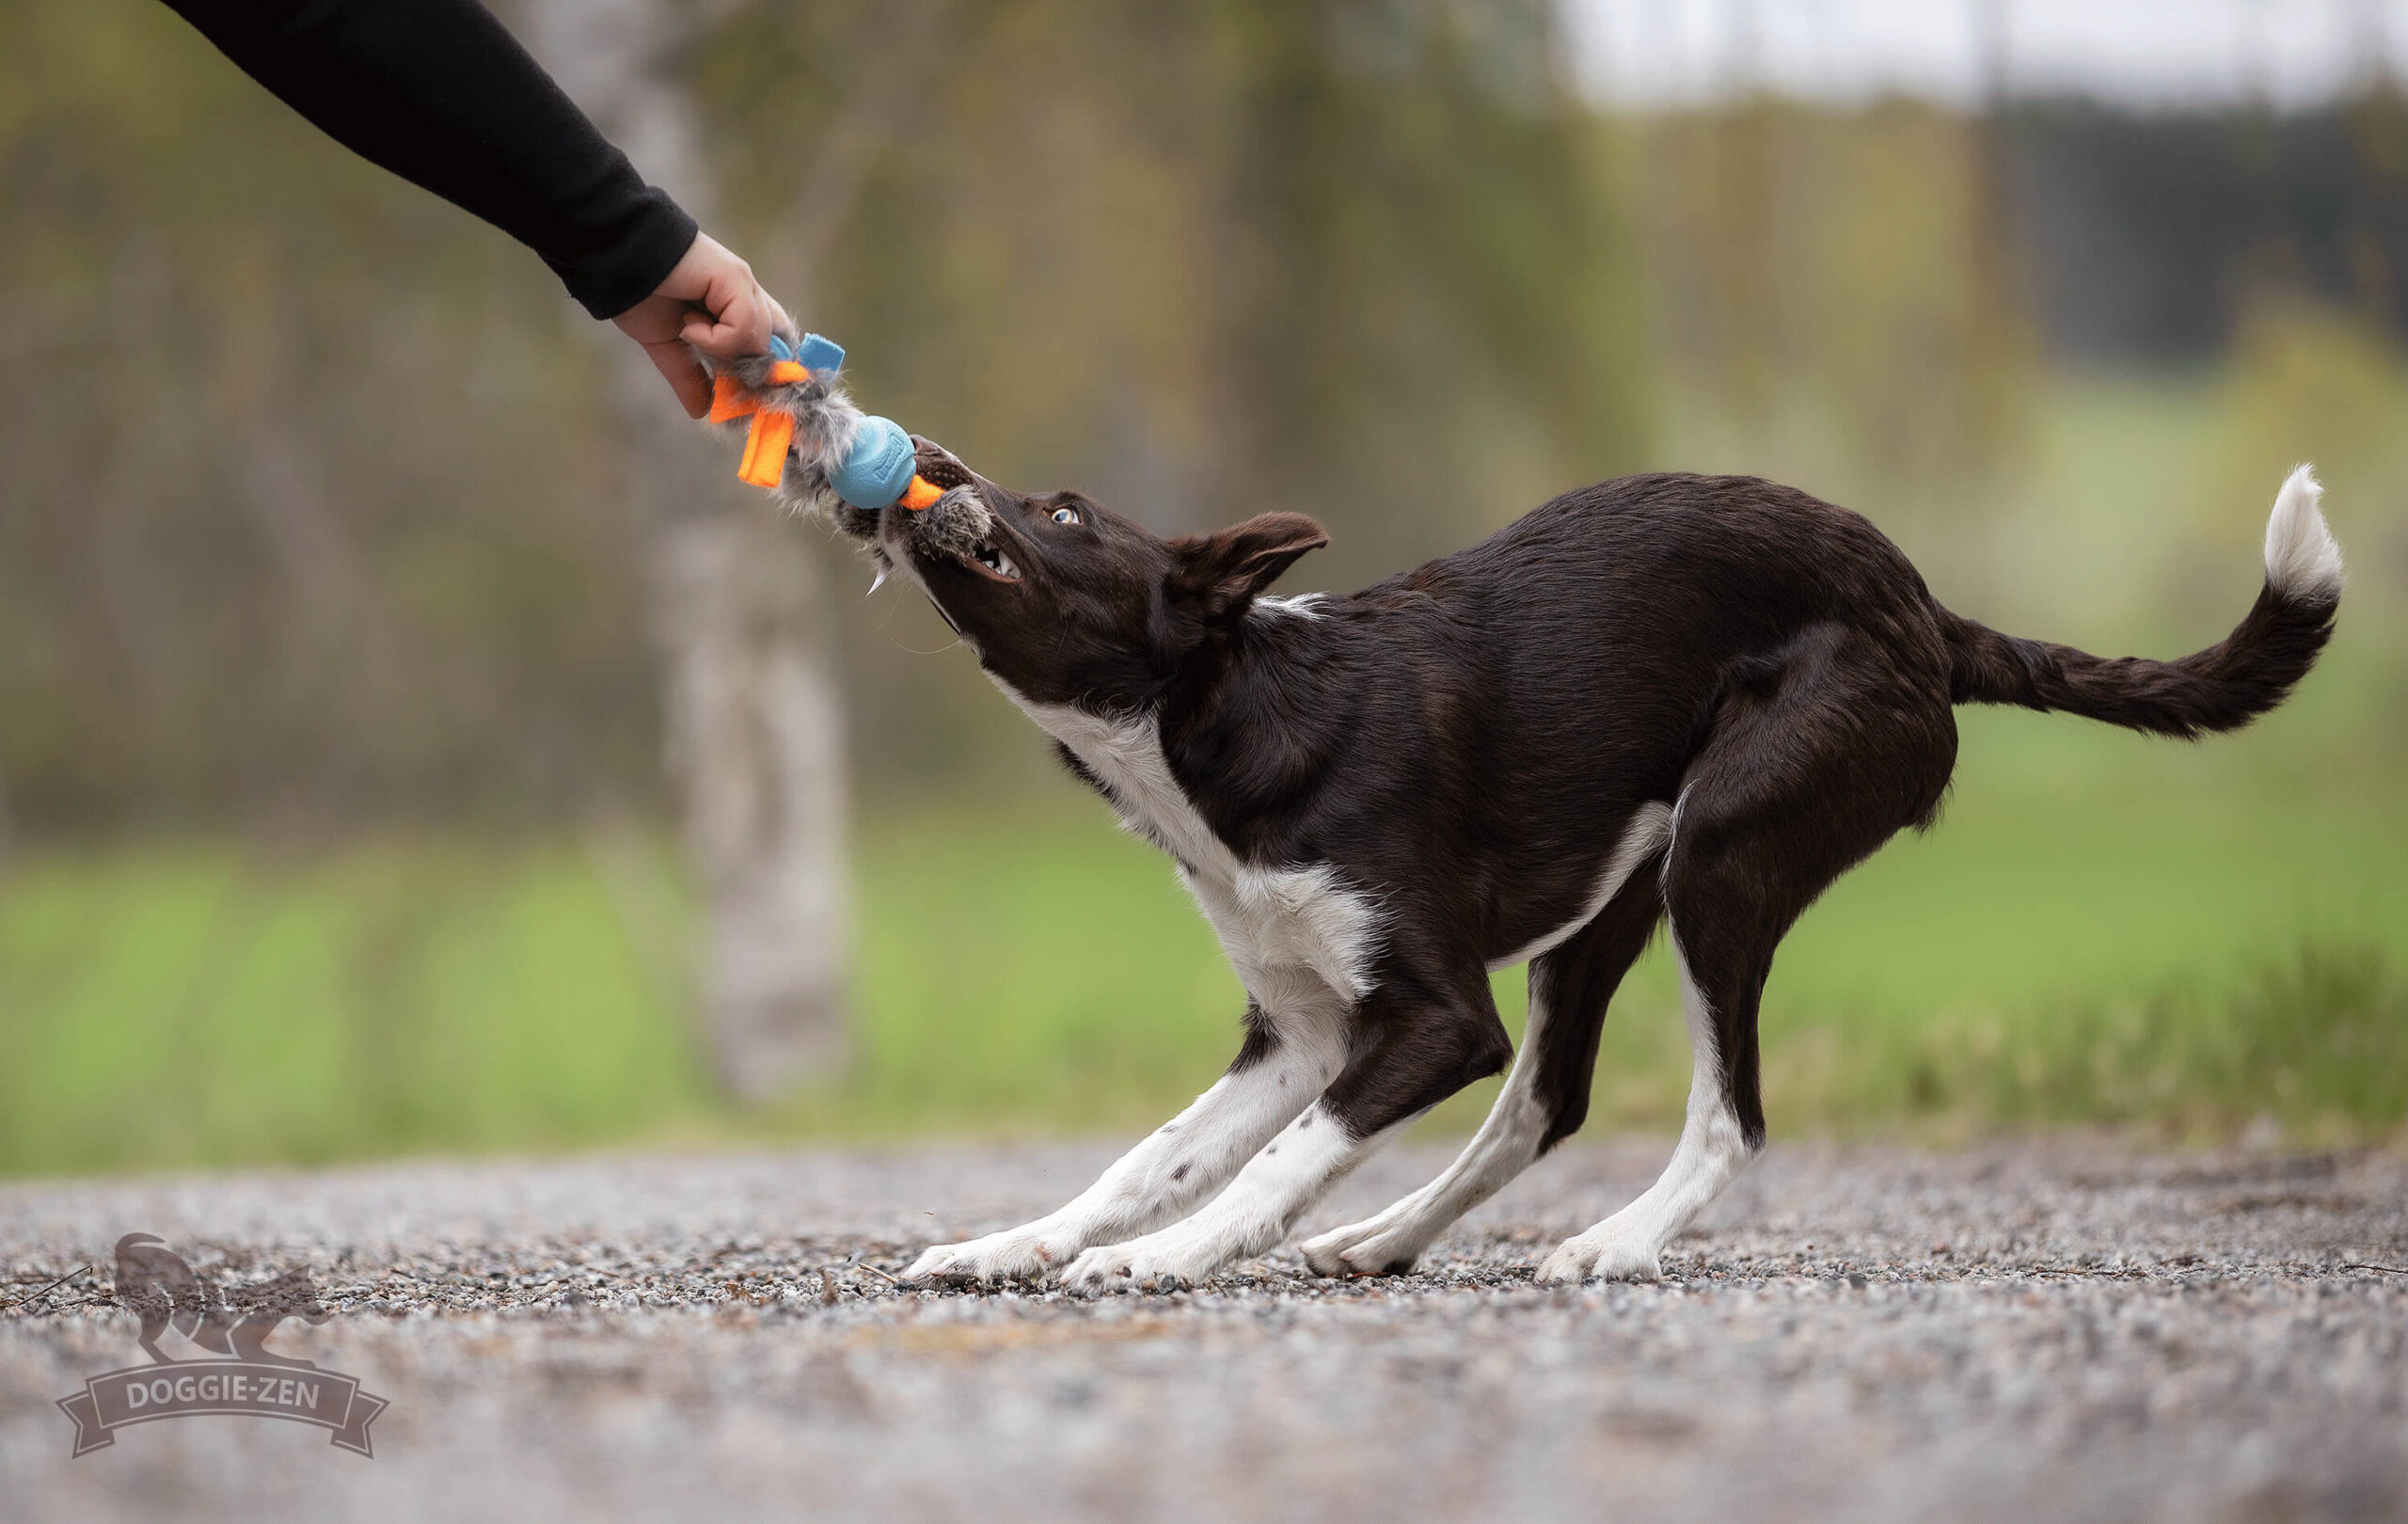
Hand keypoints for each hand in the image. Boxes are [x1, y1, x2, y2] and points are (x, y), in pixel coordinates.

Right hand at [611, 232, 791, 418]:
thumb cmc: (639, 294)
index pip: (773, 345)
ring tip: (688, 333)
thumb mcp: (668, 346)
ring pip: (760, 342)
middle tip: (718, 380)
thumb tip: (701, 412)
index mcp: (735, 308)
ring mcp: (743, 285)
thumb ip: (689, 377)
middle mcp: (747, 295)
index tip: (747, 402)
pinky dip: (715, 338)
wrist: (616, 258)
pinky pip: (743, 327)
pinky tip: (688, 325)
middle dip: (751, 376)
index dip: (764, 375)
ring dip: (722, 351)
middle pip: (776, 348)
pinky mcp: (735, 277)